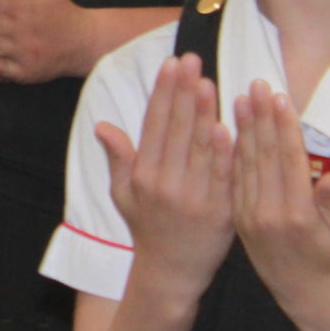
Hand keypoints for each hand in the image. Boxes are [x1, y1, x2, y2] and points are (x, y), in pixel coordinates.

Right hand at [97, 53, 234, 293]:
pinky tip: (227, 126)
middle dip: (184, 91)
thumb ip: (118, 158)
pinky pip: (222, 176)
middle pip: (176, 129)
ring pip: (199, 148)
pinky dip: (224, 151)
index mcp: (142, 175)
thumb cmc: (147, 227)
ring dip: (204, 112)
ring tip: (208, 81)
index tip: (171, 63)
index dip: (163, 92)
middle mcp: (164, 184)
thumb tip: (103, 125)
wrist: (172, 271)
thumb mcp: (123, 194)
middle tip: (193, 59)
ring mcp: (192, 198)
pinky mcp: (219, 212)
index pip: (154, 124)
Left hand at [229, 81, 329, 320]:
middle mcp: (268, 214)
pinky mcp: (240, 220)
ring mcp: (250, 217)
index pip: (289, 160)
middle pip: (262, 156)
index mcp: (297, 215)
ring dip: (242, 130)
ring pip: (244, 165)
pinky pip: (234, 181)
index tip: (279, 98)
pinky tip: (227, 129)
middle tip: (254, 85)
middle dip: (259, 118)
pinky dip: (231, 154)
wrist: (309, 299)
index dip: (284, 127)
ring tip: (238, 98)